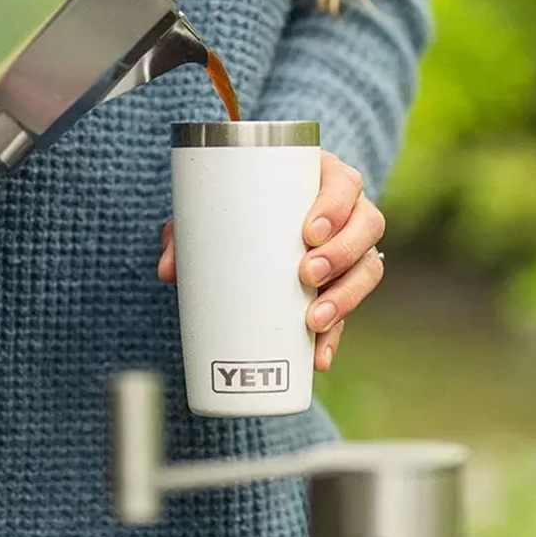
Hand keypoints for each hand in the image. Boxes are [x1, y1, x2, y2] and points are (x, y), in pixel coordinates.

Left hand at [157, 152, 385, 372]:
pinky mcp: (342, 288)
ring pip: (368, 269)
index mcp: (321, 179)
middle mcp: (347, 213)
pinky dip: (334, 337)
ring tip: (313, 320)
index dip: (336, 206)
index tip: (309, 231)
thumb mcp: (211, 210)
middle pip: (367, 226)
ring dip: (346, 297)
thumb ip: (186, 233)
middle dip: (341, 253)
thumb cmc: (235, 207)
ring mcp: (350, 252)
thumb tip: (167, 271)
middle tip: (306, 275)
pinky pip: (350, 312)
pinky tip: (318, 357)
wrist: (247, 228)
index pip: (344, 183)